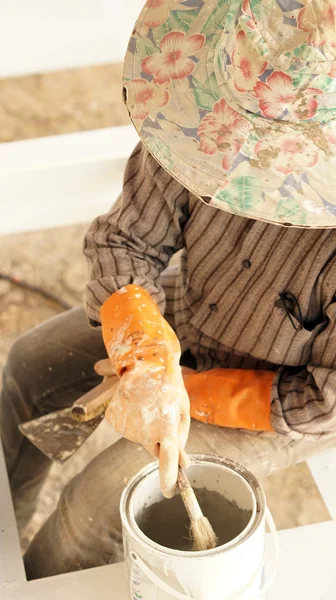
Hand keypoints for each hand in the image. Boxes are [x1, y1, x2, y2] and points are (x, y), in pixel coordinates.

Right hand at [94, 359, 190, 497]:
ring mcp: (128, 427)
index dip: (169, 480)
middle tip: (163, 415)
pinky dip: (133, 420)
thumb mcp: (183, 411)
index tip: (170, 492)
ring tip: (150, 405)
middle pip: (154, 448)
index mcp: (167, 429)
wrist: (144, 363)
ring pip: (140, 438)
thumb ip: (182, 439)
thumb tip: (184, 465)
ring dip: (147, 427)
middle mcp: (145, 432)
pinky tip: (137, 404)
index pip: (167, 464)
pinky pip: (127, 428)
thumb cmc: (170, 387)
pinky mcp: (116, 421)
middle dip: (159, 439)